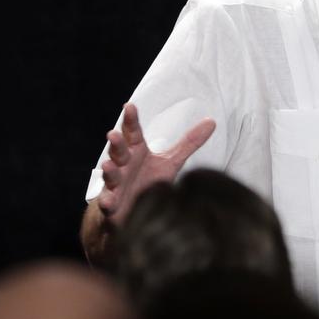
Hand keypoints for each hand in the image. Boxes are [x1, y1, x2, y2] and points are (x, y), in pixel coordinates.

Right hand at [97, 102, 215, 223]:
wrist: (131, 212)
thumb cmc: (148, 182)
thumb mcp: (170, 161)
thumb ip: (188, 143)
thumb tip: (211, 121)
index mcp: (136, 152)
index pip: (133, 133)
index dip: (131, 120)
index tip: (130, 106)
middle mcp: (123, 166)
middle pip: (119, 152)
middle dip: (116, 143)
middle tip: (113, 134)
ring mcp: (115, 185)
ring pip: (111, 177)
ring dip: (109, 171)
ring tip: (107, 165)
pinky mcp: (112, 206)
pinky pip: (107, 204)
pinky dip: (107, 203)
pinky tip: (107, 202)